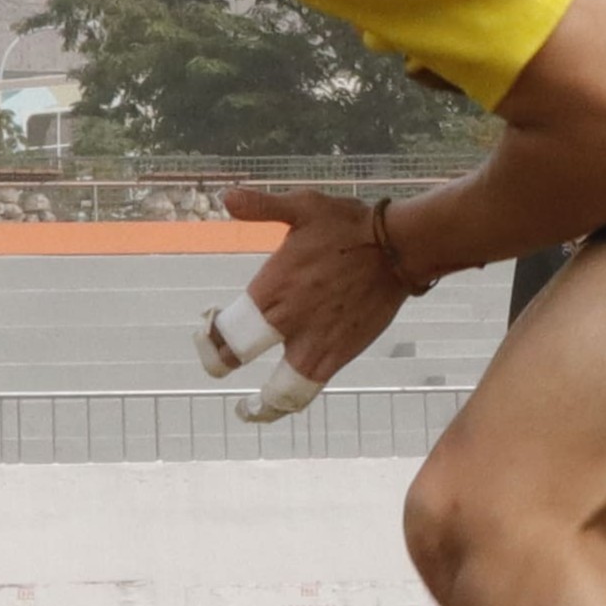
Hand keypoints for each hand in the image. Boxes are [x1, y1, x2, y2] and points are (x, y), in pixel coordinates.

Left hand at [223, 185, 410, 392]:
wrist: (399, 248)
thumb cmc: (349, 225)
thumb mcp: (304, 207)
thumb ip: (262, 206)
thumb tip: (227, 196)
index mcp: (272, 289)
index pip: (223, 331)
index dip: (207, 337)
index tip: (205, 328)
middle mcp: (289, 322)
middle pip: (236, 359)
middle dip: (218, 363)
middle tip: (219, 365)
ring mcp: (316, 344)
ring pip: (279, 394)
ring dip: (261, 405)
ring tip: (251, 409)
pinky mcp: (341, 355)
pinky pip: (309, 389)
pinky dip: (292, 399)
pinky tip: (286, 397)